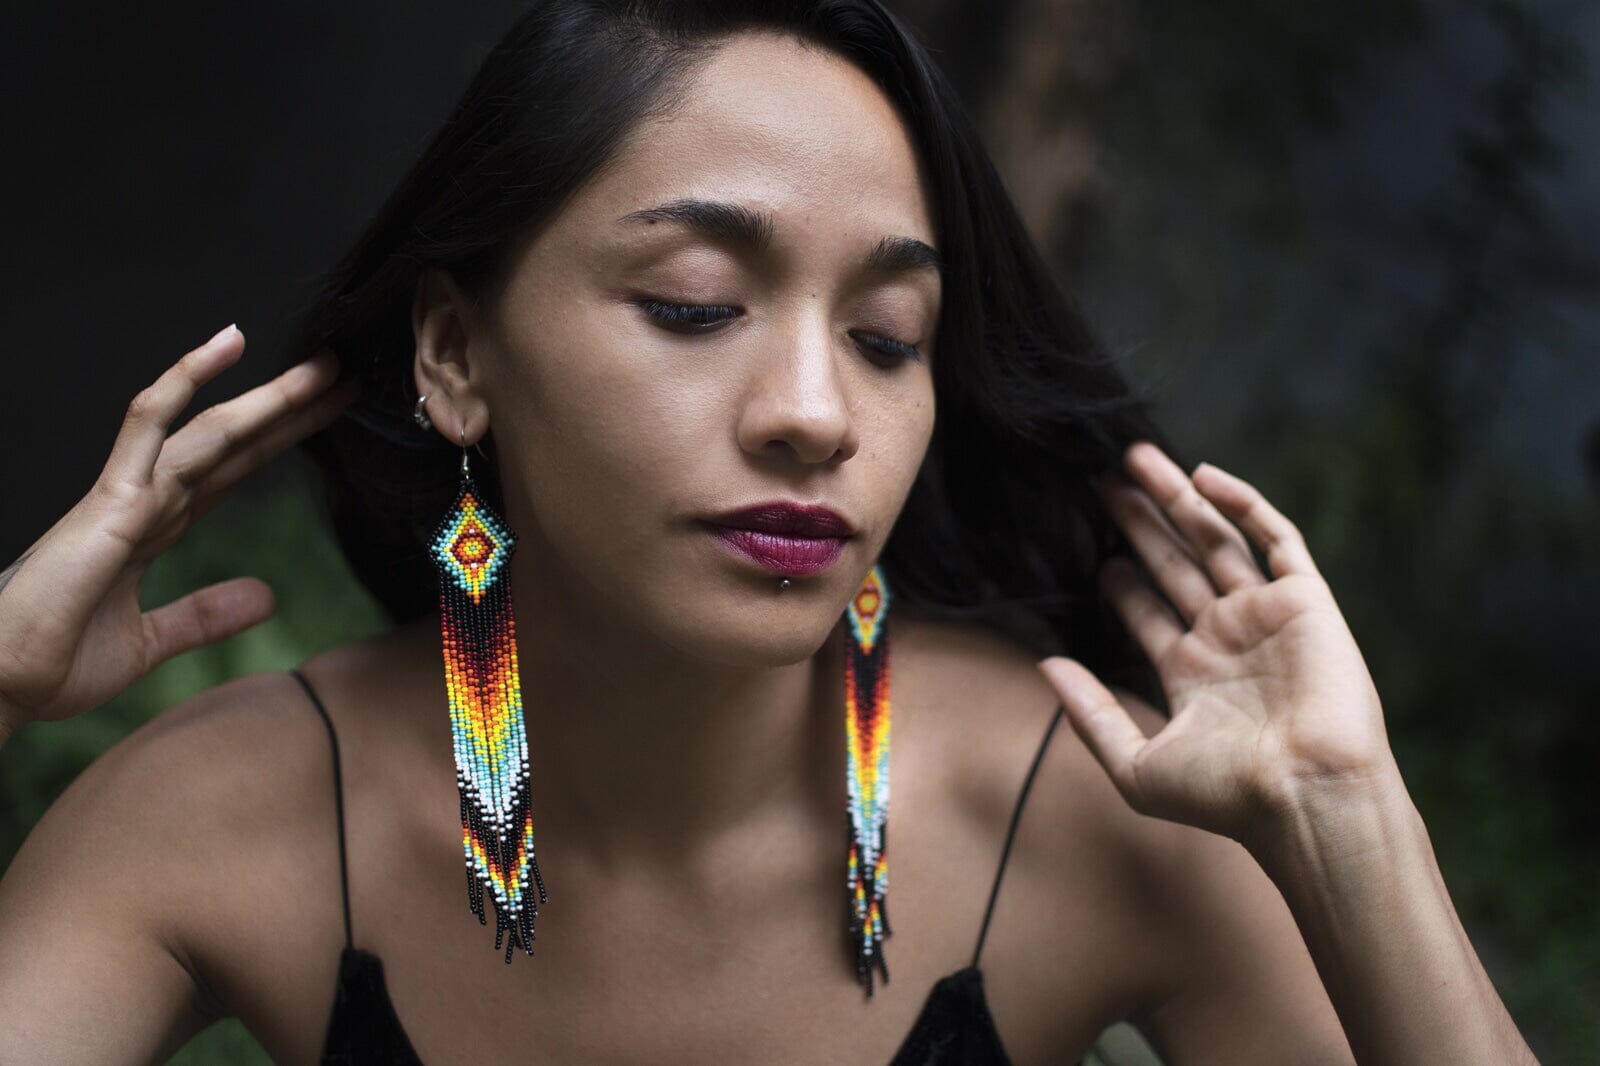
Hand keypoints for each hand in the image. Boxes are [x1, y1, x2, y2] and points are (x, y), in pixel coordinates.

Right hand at [0, 324, 357, 731]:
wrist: (1, 684)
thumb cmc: (53, 661)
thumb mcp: (150, 643)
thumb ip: (204, 616)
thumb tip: (266, 597)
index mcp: (155, 528)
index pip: (233, 470)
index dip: (281, 440)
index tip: (331, 414)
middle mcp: (148, 500)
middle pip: (234, 442)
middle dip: (289, 409)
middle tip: (344, 374)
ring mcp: (130, 493)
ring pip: (212, 427)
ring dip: (269, 396)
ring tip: (322, 365)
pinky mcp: (111, 499)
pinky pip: (151, 423)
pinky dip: (187, 380)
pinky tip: (228, 346)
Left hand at [1036, 441, 1399, 848]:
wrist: (1307, 797)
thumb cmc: (1225, 796)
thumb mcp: (1135, 765)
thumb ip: (1089, 714)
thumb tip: (1043, 669)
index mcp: (1192, 676)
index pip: (1148, 613)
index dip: (1121, 582)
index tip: (1091, 551)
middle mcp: (1228, 640)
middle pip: (1175, 563)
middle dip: (1139, 523)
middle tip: (1101, 481)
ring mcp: (1266, 616)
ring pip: (1215, 539)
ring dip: (1178, 497)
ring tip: (1136, 458)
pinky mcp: (1306, 600)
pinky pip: (1275, 537)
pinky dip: (1243, 503)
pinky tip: (1203, 475)